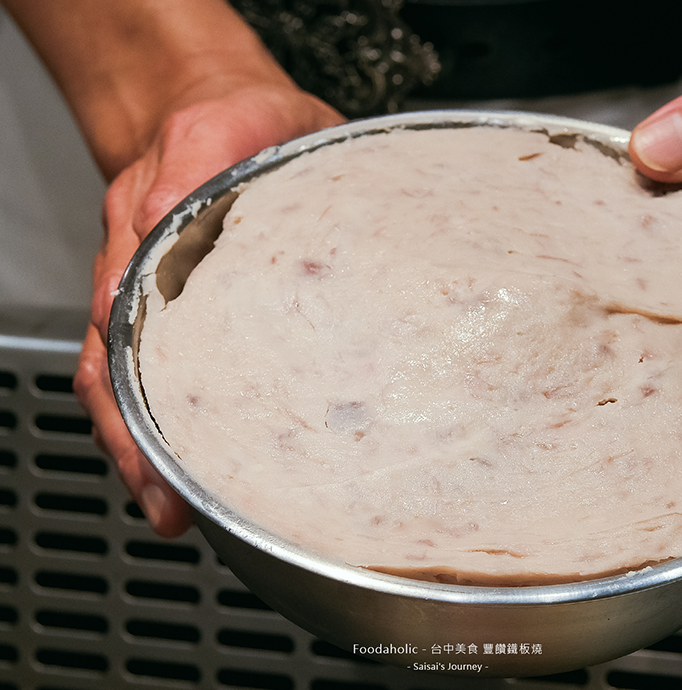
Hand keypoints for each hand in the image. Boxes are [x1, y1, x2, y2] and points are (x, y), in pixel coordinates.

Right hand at [74, 87, 343, 536]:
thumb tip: (165, 207)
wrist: (232, 120)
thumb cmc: (239, 126)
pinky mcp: (196, 318)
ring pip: (135, 384)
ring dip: (149, 447)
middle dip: (134, 442)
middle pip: (114, 371)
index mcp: (144, 234)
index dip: (126, 385)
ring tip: (175, 507)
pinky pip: (174, 374)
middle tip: (164, 502)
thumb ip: (200, 153)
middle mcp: (138, 277)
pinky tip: (197, 465)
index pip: (117, 318)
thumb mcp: (229, 121)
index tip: (142, 442)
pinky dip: (179, 422)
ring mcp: (160, 301)